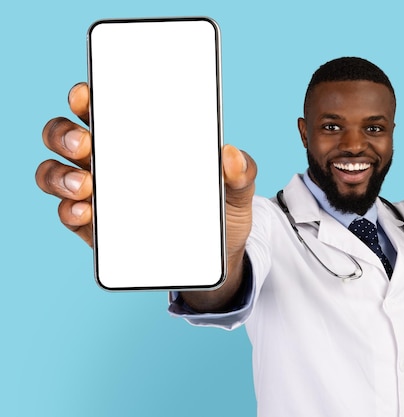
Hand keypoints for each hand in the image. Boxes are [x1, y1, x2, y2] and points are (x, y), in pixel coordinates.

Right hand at [36, 82, 256, 309]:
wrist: (219, 256)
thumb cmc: (221, 209)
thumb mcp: (237, 189)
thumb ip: (241, 172)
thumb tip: (231, 155)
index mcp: (139, 139)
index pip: (103, 109)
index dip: (86, 97)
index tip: (86, 95)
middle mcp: (110, 160)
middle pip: (67, 136)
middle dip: (65, 134)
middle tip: (86, 143)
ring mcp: (99, 194)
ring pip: (56, 173)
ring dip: (59, 174)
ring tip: (85, 185)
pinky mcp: (96, 228)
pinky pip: (68, 215)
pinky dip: (69, 211)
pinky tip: (85, 212)